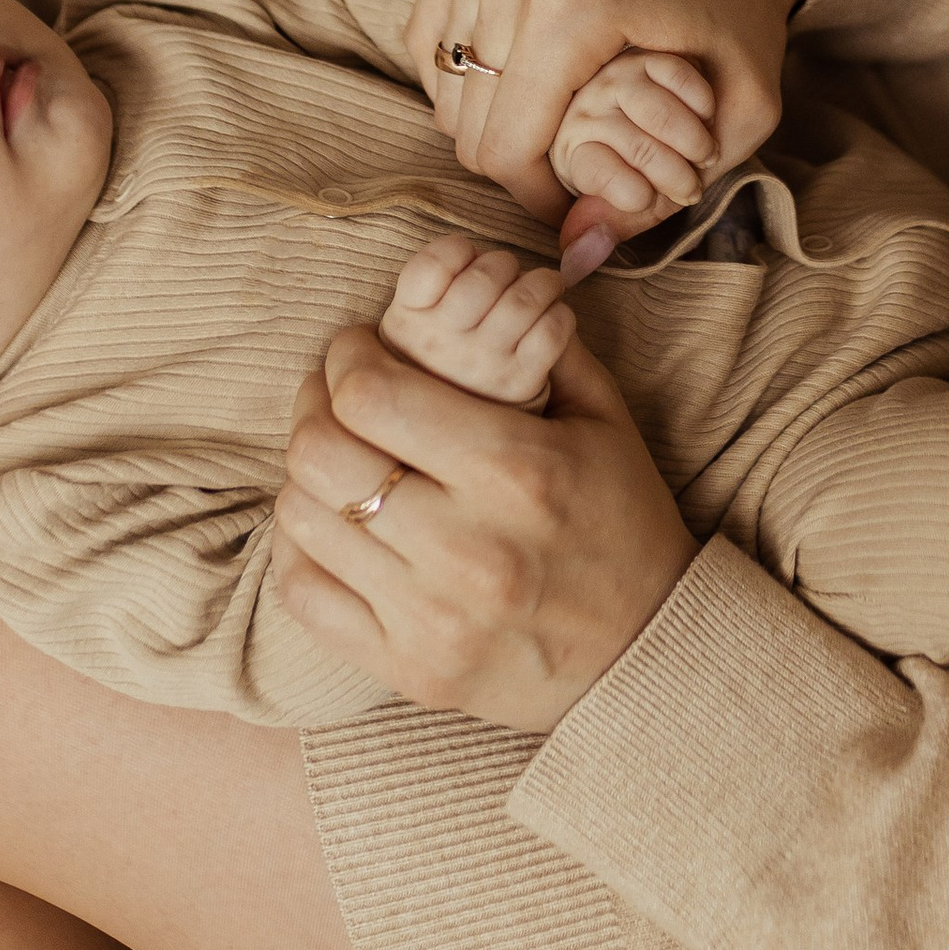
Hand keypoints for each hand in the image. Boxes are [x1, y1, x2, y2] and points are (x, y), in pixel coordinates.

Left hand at [273, 321, 692, 727]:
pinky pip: (304, 594)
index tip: (358, 347)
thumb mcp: (604, 419)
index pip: (372, 396)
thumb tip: (476, 282)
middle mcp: (466, 547)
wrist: (647, 653)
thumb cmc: (623, 522)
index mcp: (516, 471)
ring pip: (302, 519)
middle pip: (321, 454)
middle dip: (313, 404)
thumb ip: (540, 344)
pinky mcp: (408, 668)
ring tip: (337, 455)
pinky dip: (302, 547)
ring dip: (306, 473)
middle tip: (334, 392)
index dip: (346, 357)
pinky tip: (333, 521)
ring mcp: (431, 618)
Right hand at [379, 231, 575, 409]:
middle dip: (505, 265)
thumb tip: (472, 249)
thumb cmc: (437, 358)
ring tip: (543, 287)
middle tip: (508, 274)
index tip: (467, 258)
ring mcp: (481, 366)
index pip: (433, 264)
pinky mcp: (519, 384)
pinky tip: (551, 319)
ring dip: (543, 283)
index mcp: (406, 321)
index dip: (457, 250)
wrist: (450, 433)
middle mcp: (439, 344)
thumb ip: (430, 283)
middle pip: (486, 276)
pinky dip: (560, 315)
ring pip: (525, 300)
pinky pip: (552, 331)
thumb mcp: (410, 322)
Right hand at [405, 0, 820, 250]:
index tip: (577, 203)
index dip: (538, 198)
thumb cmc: (739, 19)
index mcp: (571, 1)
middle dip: (518, 161)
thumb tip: (575, 252)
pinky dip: (467, 72)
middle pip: (467, 121)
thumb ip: (657, 196)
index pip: (505, 147)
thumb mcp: (738, 117)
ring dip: (492, 116)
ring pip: (445, 85)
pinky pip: (431, 36)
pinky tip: (522, 78)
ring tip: (556, 116)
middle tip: (572, 159)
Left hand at [548, 52, 716, 277]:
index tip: (648, 198)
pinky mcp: (647, 47)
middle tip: (691, 186)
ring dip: (694, 142)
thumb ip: (614, 219)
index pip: (594, 172)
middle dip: (676, 177)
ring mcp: (614, 73)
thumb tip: (573, 262)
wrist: (681, 99)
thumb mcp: (635, 194)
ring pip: (659, 114)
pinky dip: (701, 101)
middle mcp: (584, 105)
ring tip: (704, 153)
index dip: (630, 196)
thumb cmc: (653, 162)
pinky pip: (676, 75)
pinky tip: (707, 112)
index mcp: (572, 146)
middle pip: (639, 151)